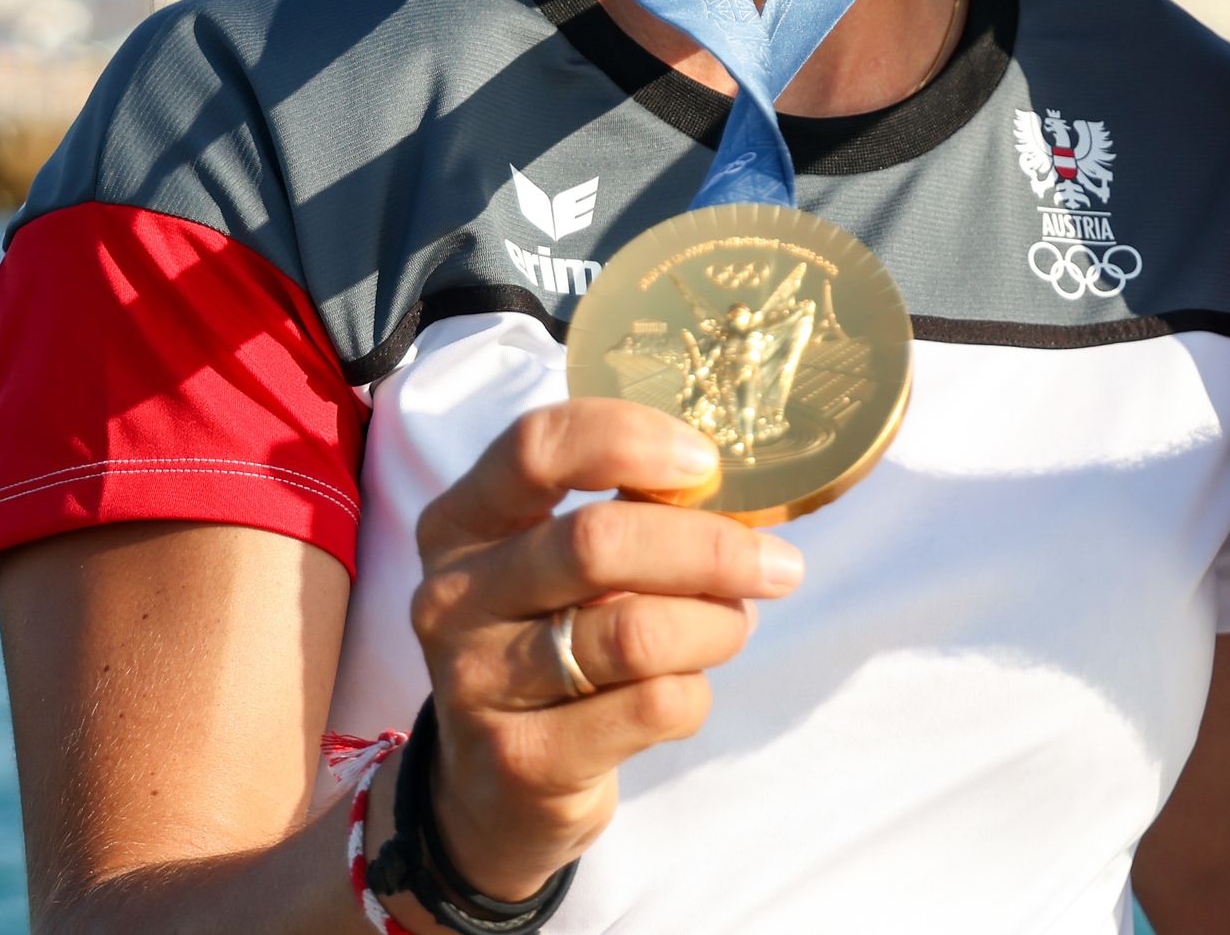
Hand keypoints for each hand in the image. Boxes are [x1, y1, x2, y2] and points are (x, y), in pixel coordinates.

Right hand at [403, 401, 806, 899]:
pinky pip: (652, 706)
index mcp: (461, 524)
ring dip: (716, 626)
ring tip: (735, 627)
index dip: (631, 440)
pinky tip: (686, 689)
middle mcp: (452, 599)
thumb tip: (735, 491)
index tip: (706, 462)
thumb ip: (628, 515)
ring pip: (636, 633)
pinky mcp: (522, 760)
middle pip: (597, 543)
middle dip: (710, 549)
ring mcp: (477, 684)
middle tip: (777, 565)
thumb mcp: (562, 568)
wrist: (498, 789)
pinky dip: (695, 692)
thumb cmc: (553, 641)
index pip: (537, 447)